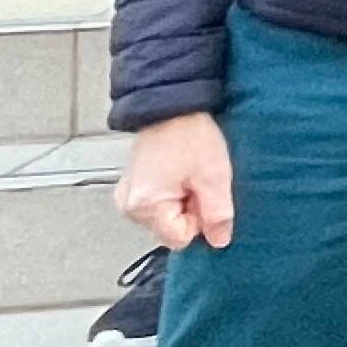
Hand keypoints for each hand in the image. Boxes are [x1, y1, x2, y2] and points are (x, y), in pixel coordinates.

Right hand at [117, 113, 236, 251]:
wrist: (172, 105)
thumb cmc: (189, 135)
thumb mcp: (214, 177)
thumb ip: (217, 214)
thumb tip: (219, 240)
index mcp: (145, 206)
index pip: (179, 239)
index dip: (199, 220)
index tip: (202, 194)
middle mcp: (129, 205)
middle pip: (170, 229)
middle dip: (190, 210)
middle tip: (196, 180)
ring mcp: (128, 195)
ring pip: (165, 216)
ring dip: (182, 200)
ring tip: (187, 173)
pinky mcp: (133, 185)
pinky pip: (158, 203)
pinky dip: (171, 192)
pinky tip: (178, 172)